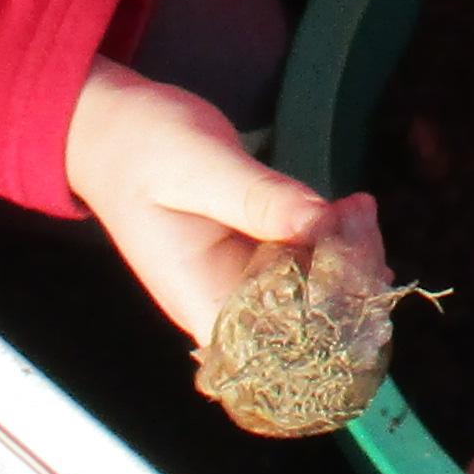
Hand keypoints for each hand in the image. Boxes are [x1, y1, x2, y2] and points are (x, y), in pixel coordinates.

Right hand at [63, 57, 361, 343]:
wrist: (112, 128)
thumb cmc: (141, 148)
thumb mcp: (200, 166)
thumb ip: (258, 198)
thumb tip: (319, 223)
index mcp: (203, 300)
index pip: (277, 345)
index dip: (326, 322)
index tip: (357, 269)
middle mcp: (228, 303)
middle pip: (305, 323)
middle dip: (346, 280)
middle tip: (360, 215)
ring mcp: (245, 279)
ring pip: (314, 291)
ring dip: (347, 257)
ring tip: (358, 207)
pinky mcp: (259, 253)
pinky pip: (306, 260)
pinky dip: (334, 239)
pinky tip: (351, 209)